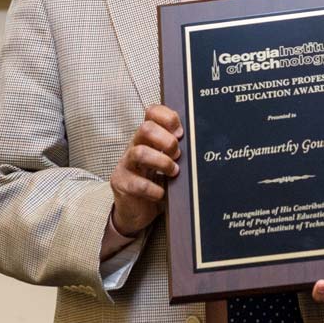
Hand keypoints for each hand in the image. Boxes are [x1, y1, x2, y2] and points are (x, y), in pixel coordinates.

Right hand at [109, 105, 182, 236]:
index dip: (168, 118)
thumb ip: (179, 150)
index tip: (181, 133)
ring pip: (140, 153)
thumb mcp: (168, 162)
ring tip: (174, 172)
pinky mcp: (121, 184)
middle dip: (166, 140)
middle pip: (145, 128)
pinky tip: (162, 193)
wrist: (136, 210)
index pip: (152, 112)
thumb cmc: (156, 181)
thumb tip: (202, 143)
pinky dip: (154, 189)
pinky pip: (137, 184)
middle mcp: (134, 146)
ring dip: (162, 162)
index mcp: (147, 137)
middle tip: (177, 154)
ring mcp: (125, 165)